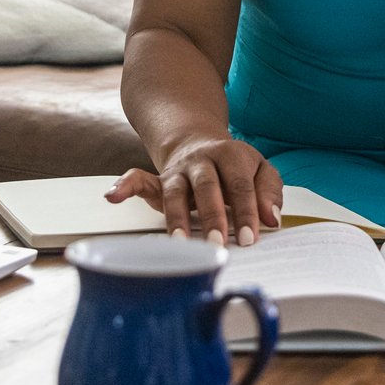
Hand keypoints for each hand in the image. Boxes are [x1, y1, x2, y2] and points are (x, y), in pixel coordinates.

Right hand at [105, 136, 281, 246]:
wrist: (199, 142)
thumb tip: (271, 218)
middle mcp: (202, 161)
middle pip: (207, 187)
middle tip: (218, 243)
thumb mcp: (260, 170)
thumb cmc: (234, 166)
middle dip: (213, 215)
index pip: (240, 186)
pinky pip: (137, 179)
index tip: (249, 237)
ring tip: (180, 241)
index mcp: (231, 155)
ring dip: (177, 217)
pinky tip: (112, 197)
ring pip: (174, 191)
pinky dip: (124, 186)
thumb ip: (269, 192)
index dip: (246, 211)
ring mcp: (177, 171)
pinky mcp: (158, 180)